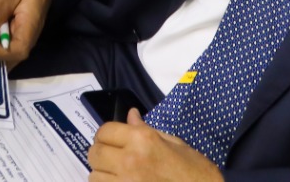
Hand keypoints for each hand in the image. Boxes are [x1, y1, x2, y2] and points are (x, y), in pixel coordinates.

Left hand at [88, 111, 222, 180]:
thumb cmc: (194, 170)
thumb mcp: (174, 143)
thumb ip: (146, 130)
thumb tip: (131, 115)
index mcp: (142, 140)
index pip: (105, 131)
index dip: (106, 134)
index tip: (112, 139)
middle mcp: (129, 160)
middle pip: (95, 153)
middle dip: (101, 153)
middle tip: (112, 156)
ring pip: (95, 176)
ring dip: (102, 174)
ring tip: (116, 174)